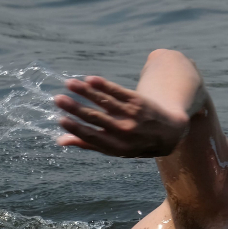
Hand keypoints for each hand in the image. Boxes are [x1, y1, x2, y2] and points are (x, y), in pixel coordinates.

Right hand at [54, 76, 189, 157]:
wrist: (170, 133)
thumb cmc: (136, 142)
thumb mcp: (116, 149)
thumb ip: (89, 144)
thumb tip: (61, 141)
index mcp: (117, 147)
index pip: (92, 137)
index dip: (76, 129)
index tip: (60, 119)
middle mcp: (125, 132)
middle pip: (96, 118)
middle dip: (76, 108)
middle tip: (58, 99)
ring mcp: (133, 115)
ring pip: (105, 102)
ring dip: (86, 92)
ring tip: (69, 84)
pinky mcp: (138, 101)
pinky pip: (119, 91)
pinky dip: (104, 85)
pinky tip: (90, 79)